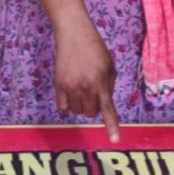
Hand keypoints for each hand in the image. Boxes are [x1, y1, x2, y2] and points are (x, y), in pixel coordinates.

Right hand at [54, 18, 120, 143]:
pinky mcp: (58, 85)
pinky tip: (69, 92)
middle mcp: (86, 87)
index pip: (108, 109)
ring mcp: (71, 87)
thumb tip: (104, 102)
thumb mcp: (110, 66)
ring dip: (80, 104)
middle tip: (91, 91)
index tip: (114, 140)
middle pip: (90, 113)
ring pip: (77, 111)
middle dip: (93, 106)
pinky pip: (63, 107)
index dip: (112, 126)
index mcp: (102, 83)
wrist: (73, 34)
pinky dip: (66, 104)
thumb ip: (109, 86)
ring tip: (80, 88)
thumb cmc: (94, 48)